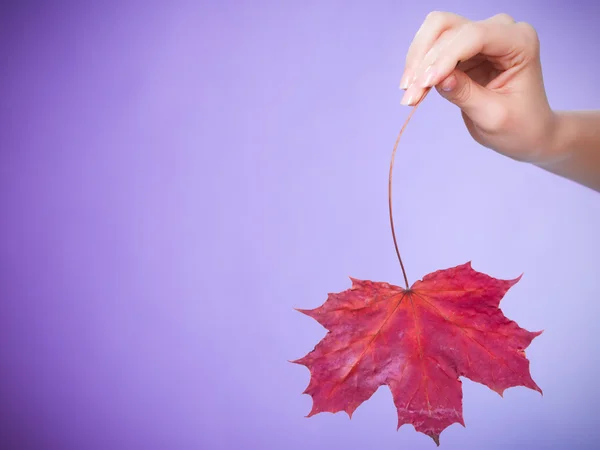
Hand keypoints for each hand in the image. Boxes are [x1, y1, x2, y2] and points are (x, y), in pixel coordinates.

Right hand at [400, 12, 556, 163]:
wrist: (527, 132)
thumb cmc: (520, 126)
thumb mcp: (493, 116)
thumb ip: (466, 94)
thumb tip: (436, 79)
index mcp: (519, 42)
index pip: (474, 36)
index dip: (445, 57)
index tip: (424, 84)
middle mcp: (500, 30)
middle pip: (449, 27)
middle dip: (425, 60)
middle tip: (410, 93)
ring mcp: (480, 37)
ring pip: (435, 32)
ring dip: (417, 61)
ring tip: (409, 93)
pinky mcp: (463, 50)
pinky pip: (433, 49)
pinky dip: (419, 68)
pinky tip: (414, 89)